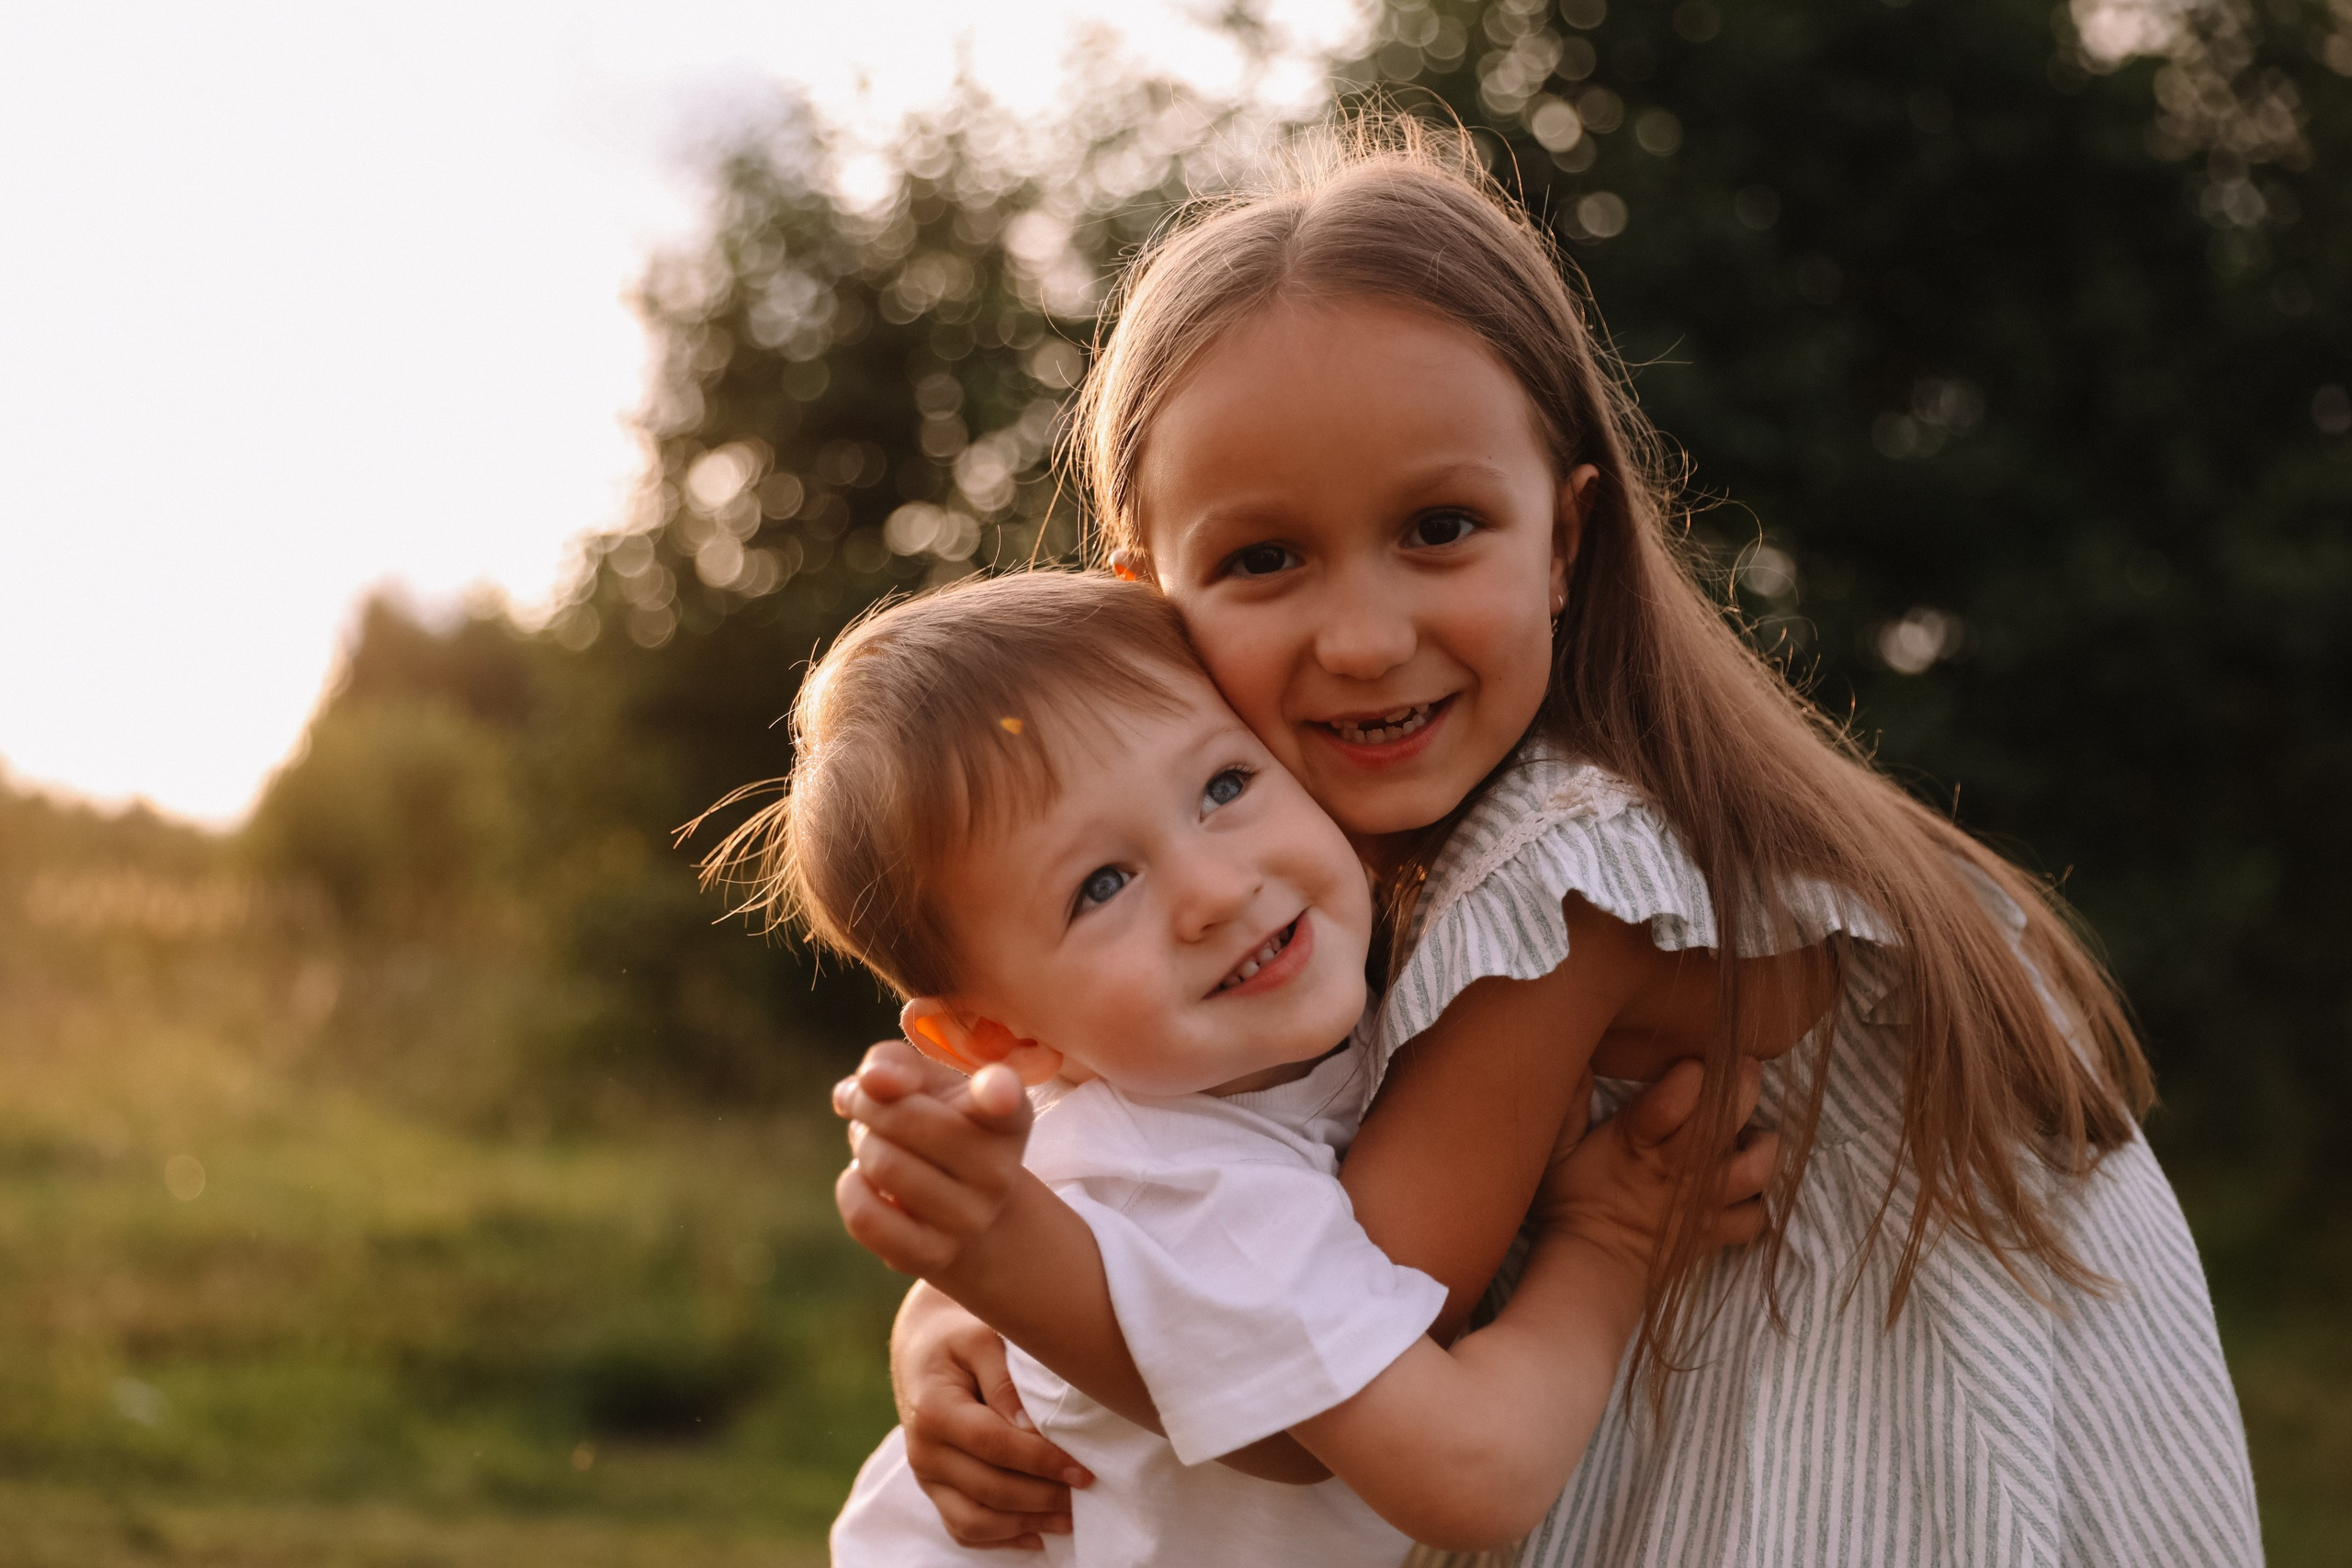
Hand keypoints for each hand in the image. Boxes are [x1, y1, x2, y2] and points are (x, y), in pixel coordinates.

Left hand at [833, 1040, 1032, 1277]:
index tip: (996, 1091)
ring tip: (875, 1144)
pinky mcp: (932, 1257)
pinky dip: (850, 1189)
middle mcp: (999, 1171)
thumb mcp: (926, 1082)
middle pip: (903, 1118)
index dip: (999, 1092)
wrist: (961, 1207)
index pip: (1005, 1102)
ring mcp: (969, 1220)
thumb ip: (895, 1064)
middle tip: (867, 1104)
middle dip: (866, 1104)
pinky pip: (865, 1216)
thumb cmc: (937, 1123)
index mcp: (1007, 1115)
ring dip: (861, 1143)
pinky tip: (865, 1181)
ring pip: (881, 1165)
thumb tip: (871, 1081)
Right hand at [893, 1283, 1091, 1549]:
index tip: (1082, 1470)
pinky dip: (1001, 1539)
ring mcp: (925, 1477)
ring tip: (1068, 1519)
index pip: (994, 1444)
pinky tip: (1037, 1536)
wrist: (921, 1352)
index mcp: (934, 1409)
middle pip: (989, 1488)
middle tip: (1085, 1494)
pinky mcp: (934, 1491)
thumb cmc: (959, 1340)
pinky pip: (964, 1528)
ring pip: (975, 1520)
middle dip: (1042, 1497)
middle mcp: (924, 1450)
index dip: (1041, 1461)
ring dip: (1025, 1524)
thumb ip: (1005, 1381)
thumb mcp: (981, 1339)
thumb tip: (1031, 1428)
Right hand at [1538, 1059, 1778, 1267]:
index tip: (1694, 1060)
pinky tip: (1745, 1188)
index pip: (1677, 1098)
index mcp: (1640, 1142)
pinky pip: (1755, 1216)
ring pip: (1757, 1168)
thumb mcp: (1556, 1150)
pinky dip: (1757, 1202)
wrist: (1589, 1270)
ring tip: (1753, 1134)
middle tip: (1746, 1067)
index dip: (1692, 1072)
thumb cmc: (1569, 1205)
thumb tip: (1582, 1059)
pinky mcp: (1717, 1232)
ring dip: (1764, 1146)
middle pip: (1726, 1120)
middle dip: (1744, 1086)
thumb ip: (1569, 1104)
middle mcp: (1681, 1168)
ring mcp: (1705, 1202)